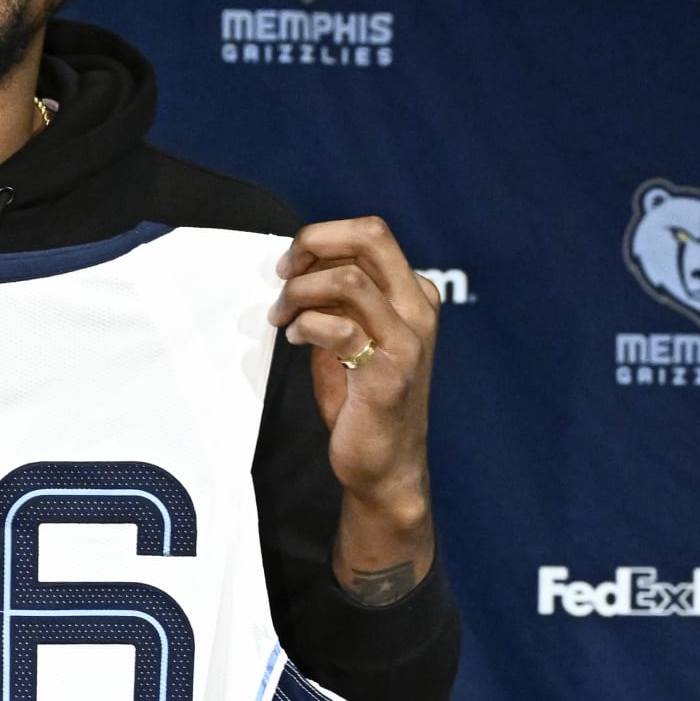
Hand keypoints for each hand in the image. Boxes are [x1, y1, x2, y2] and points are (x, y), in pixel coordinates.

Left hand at [270, 215, 439, 602]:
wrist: (383, 465)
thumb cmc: (361, 400)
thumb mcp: (350, 336)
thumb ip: (335, 299)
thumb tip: (300, 262)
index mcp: (414, 293)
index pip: (369, 235)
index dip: (322, 238)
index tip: (291, 265)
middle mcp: (418, 309)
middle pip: (371, 236)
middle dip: (315, 244)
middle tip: (283, 274)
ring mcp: (407, 340)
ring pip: (348, 279)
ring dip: (301, 292)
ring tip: (282, 317)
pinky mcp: (387, 374)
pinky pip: (339, 328)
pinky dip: (306, 326)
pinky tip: (294, 340)